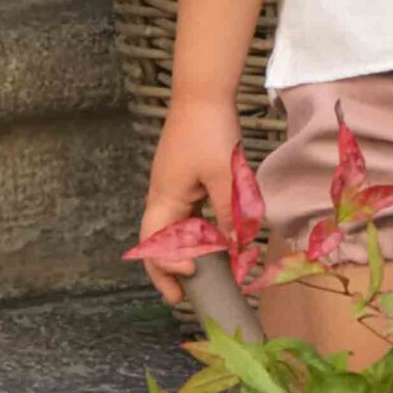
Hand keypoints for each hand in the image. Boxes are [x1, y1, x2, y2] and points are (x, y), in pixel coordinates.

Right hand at [137, 98, 241, 305]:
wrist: (203, 94)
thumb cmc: (209, 132)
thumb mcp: (223, 175)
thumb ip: (229, 212)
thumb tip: (236, 246)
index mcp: (163, 199)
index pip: (155, 244)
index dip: (169, 264)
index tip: (193, 271)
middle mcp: (163, 197)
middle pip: (158, 243)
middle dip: (167, 271)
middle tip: (182, 298)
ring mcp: (174, 189)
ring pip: (174, 230)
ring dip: (185, 253)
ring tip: (201, 277)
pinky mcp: (187, 180)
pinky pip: (188, 214)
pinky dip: (198, 232)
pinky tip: (214, 243)